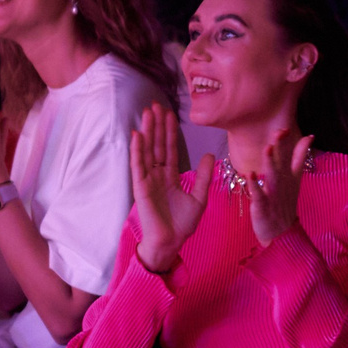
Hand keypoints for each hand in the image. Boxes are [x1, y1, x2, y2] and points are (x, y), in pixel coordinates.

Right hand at [130, 103, 204, 273]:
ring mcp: (147, 180)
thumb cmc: (182, 224)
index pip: (169, 149)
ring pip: (147, 151)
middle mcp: (157, 175)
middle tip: (156, 105)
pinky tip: (137, 135)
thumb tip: (210, 155)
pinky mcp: (140, 188)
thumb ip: (204, 176)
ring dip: (147, 131)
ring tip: (147, 113)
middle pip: (156, 145)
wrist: (170, 242)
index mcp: (170, 177)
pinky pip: (138, 166)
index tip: (170, 114)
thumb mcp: (199, 197)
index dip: (169, 132)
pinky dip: (138, 150)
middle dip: (156, 125)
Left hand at [239, 125, 314, 246]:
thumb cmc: (285, 202)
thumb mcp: (295, 178)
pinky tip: (250, 174)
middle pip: (282, 163)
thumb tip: (309, 136)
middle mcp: (283, 183)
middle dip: (281, 147)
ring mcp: (273, 194)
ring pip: (272, 176)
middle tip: (280, 131)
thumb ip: (299, 157)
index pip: (295, 156)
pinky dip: (255, 185)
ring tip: (268, 148)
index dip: (296, 143)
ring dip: (270, 163)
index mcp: (290, 176)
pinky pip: (258, 194)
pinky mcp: (262, 205)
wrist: (282, 232)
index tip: (295, 128)